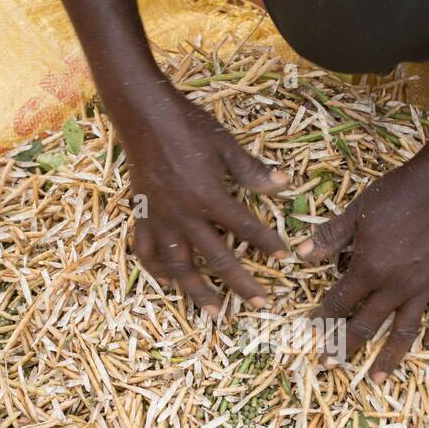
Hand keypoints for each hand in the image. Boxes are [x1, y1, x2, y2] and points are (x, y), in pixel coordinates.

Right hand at [115, 86, 289, 314]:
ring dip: (198, 292)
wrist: (143, 115)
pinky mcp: (143, 216)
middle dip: (241, 284)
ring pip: (179, 266)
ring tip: (214, 312)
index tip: (285, 259)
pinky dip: (155, 270)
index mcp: (210, 197)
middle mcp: (186, 215)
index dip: (268, 245)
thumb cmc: (188, 127)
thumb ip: (253, 171)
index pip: (246, 229)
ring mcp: (161, 219)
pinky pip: (145, 251)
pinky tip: (167, 283)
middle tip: (260, 304)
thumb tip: (284, 183)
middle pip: (217, 259)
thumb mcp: (226, 146)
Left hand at [297, 156, 428, 380]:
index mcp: (369, 269)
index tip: (312, 330)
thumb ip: (328, 237)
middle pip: (367, 325)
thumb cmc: (396, 195)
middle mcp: (395, 287)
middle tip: (331, 365)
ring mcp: (422, 289)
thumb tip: (299, 254)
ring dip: (390, 358)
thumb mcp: (356, 212)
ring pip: (404, 332)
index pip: (339, 302)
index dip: (323, 318)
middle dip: (346, 347)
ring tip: (378, 379)